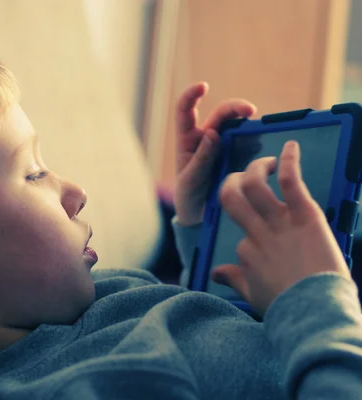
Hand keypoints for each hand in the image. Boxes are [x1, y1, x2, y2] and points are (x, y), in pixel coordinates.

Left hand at [174, 82, 255, 225]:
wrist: (200, 214)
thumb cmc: (188, 194)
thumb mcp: (190, 180)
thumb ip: (200, 159)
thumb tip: (213, 133)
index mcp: (187, 140)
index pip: (185, 111)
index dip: (191, 96)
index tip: (203, 86)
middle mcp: (206, 138)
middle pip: (221, 114)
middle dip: (236, 107)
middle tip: (250, 111)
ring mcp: (223, 145)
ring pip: (237, 126)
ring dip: (249, 125)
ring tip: (259, 131)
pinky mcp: (237, 155)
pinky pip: (248, 143)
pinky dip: (257, 140)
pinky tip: (264, 147)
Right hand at [212, 141, 351, 315]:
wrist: (314, 311)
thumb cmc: (286, 307)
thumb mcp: (252, 294)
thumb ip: (233, 279)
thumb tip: (215, 273)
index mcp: (246, 251)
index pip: (240, 230)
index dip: (248, 232)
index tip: (261, 235)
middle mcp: (256, 232)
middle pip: (231, 197)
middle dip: (233, 183)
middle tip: (243, 179)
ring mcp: (279, 222)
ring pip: (255, 185)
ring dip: (257, 168)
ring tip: (266, 162)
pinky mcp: (305, 215)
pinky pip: (291, 182)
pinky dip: (289, 161)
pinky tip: (290, 147)